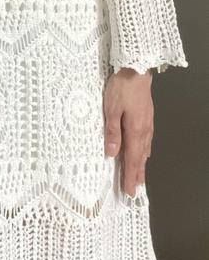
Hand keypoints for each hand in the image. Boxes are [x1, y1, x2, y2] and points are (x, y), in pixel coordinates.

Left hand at [103, 67, 153, 196]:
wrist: (136, 69)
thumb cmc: (122, 87)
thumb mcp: (111, 109)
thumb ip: (112, 132)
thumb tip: (112, 153)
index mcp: (135, 130)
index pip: (132, 159)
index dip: (130, 176)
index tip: (129, 191)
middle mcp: (144, 130)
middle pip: (140, 158)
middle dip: (137, 175)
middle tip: (134, 190)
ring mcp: (147, 123)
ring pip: (144, 150)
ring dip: (141, 165)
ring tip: (139, 176)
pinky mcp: (147, 117)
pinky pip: (146, 140)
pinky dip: (144, 151)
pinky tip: (143, 152)